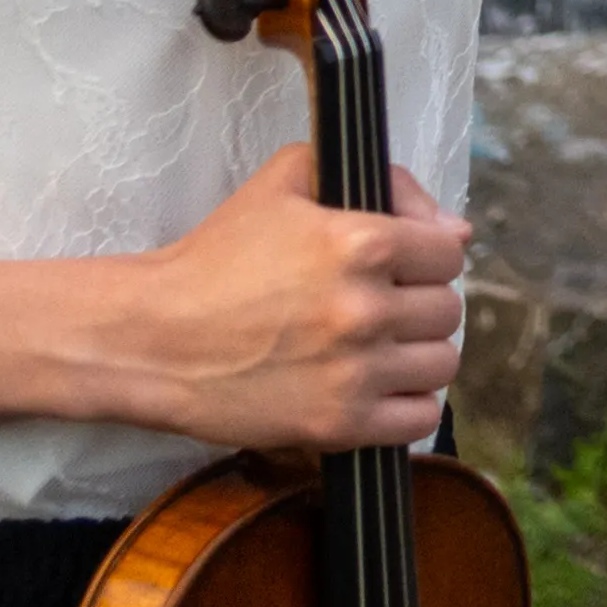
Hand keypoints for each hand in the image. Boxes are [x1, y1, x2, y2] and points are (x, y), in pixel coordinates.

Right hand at [118, 144, 467, 451]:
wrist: (152, 338)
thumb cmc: (214, 259)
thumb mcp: (287, 182)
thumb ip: (383, 181)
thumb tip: (455, 229)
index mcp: (361, 243)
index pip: (449, 253)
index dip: (426, 256)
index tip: (402, 265)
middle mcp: (365, 309)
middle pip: (447, 309)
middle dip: (418, 304)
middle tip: (380, 306)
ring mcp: (354, 372)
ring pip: (442, 364)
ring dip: (417, 355)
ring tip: (380, 348)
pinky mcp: (338, 425)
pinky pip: (420, 419)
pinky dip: (408, 406)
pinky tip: (378, 388)